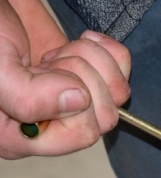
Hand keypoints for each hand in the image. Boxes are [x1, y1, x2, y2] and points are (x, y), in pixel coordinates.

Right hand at [0, 0, 130, 158]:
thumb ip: (29, 98)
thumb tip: (79, 101)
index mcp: (18, 137)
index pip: (81, 134)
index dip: (75, 98)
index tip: (43, 71)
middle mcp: (49, 126)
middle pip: (106, 117)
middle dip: (83, 76)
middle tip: (48, 61)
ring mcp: (72, 102)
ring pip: (119, 94)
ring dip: (92, 60)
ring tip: (56, 52)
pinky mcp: (88, 76)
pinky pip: (124, 71)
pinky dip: (108, 50)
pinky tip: (77, 41)